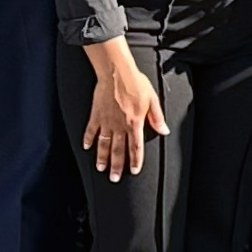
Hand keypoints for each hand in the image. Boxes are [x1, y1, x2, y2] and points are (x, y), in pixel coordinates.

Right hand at [82, 41, 167, 177]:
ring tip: (101, 168)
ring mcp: (106, 121)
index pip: (136, 147)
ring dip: (102, 158)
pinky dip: (88, 139)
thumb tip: (164, 131)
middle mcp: (119, 125)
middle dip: (117, 166)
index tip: (134, 171)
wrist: (116, 72)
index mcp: (135, 123)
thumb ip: (157, 117)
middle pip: (118, 150)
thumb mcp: (152, 99)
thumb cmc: (136, 83)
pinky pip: (91, 130)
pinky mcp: (96, 114)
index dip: (135, 161)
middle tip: (114, 178)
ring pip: (104, 144)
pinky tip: (87, 147)